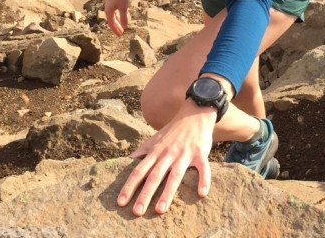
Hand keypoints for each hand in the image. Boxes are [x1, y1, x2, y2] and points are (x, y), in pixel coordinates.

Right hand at [105, 0, 129, 35]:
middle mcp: (108, 9)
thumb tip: (125, 27)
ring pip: (113, 17)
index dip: (116, 30)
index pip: (111, 24)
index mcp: (109, 12)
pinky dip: (118, 17)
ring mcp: (110, 5)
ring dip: (117, 22)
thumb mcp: (124, 8)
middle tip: (121, 33)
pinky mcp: (113, 2)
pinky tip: (122, 17)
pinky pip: (115, 12)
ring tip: (122, 27)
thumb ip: (124, 18)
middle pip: (112, 21)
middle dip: (116, 27)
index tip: (120, 35)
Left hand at [117, 101, 215, 215]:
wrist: (195, 113)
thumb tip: (129, 159)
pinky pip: (203, 169)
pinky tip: (202, 194)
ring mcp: (184, 154)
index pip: (139, 171)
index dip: (129, 186)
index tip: (121, 202)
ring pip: (175, 176)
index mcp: (156, 152)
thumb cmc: (174, 129)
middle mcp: (168, 154)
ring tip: (160, 210)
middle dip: (145, 194)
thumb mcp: (156, 138)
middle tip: (137, 212)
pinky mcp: (200, 154)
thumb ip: (144, 149)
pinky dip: (204, 180)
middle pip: (154, 176)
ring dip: (167, 193)